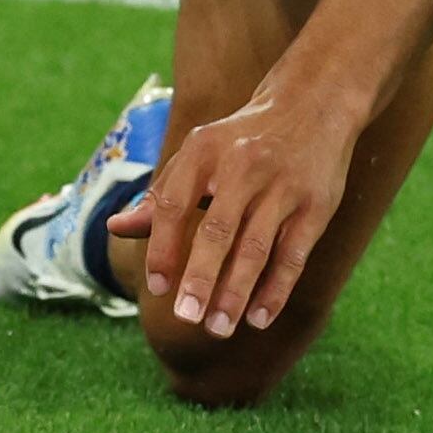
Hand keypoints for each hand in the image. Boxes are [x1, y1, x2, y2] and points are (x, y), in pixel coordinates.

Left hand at [117, 93, 356, 337]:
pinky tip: (259, 317)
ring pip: (256, 248)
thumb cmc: (243, 140)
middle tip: (187, 318)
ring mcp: (283, 185)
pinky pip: (293, 255)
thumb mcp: (200, 154)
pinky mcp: (316, 204)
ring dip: (236, 293)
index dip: (162, 249)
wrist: (314, 103)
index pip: (174, 205)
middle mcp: (244, 165)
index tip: (157, 288)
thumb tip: (115, 229)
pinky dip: (276, 290)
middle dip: (200, 278)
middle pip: (217, 231)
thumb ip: (161, 195)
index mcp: (205, 150)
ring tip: (219, 328)